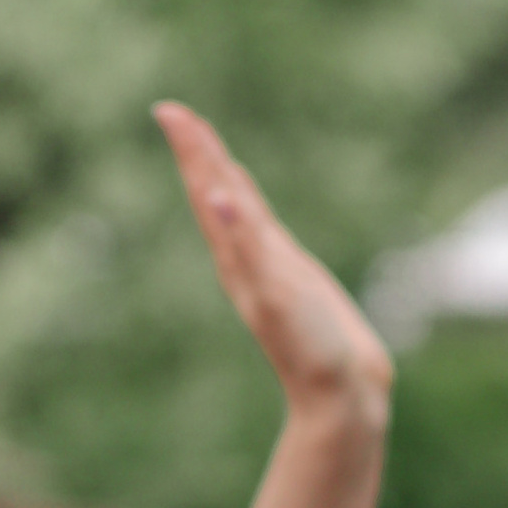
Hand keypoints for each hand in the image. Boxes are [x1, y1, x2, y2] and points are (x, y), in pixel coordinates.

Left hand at [153, 103, 392, 429]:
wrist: (340, 396)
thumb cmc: (312, 348)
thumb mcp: (278, 293)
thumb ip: (250, 246)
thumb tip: (216, 199)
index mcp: (239, 258)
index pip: (208, 192)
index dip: (192, 150)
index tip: (167, 111)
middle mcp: (245, 261)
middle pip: (213, 193)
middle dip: (196, 151)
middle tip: (173, 112)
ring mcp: (266, 269)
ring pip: (235, 210)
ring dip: (216, 175)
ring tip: (203, 145)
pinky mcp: (290, 279)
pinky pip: (262, 232)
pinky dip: (249, 207)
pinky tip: (245, 201)